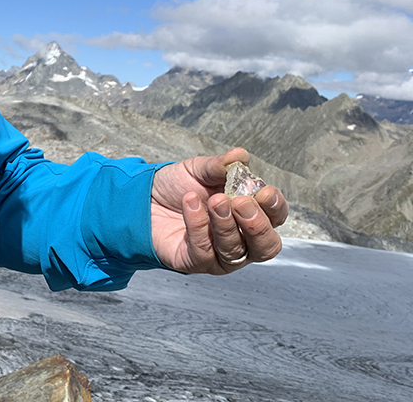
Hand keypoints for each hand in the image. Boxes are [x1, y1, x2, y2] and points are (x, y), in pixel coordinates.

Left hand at [150, 147, 288, 274]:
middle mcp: (241, 239)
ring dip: (226, 224)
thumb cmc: (178, 187)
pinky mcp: (195, 262)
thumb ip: (220, 165)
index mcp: (250, 214)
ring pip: (236, 251)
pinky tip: (191, 204)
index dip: (275, 207)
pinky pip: (204, 251)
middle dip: (257, 225)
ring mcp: (219, 255)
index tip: (264, 191)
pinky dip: (199, 226)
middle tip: (241, 202)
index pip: (276, 218)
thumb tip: (240, 156)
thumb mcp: (199, 170)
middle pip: (266, 246)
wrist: (143, 198)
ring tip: (213, 200)